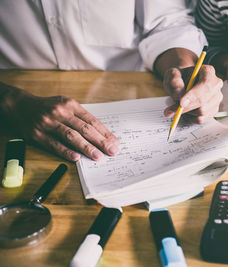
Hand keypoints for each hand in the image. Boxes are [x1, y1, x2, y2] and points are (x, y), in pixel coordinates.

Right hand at [0, 88, 118, 161]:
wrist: (20, 105)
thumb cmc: (48, 107)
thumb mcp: (65, 105)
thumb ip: (81, 117)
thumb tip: (102, 134)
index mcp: (70, 104)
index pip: (92, 120)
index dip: (105, 133)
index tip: (115, 143)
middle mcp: (60, 112)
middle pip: (84, 129)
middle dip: (100, 141)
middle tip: (112, 151)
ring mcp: (48, 123)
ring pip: (71, 136)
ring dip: (86, 147)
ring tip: (97, 156)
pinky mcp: (37, 134)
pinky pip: (54, 144)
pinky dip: (66, 151)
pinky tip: (76, 157)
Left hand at [163, 65, 222, 123]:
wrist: (183, 83)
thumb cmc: (179, 78)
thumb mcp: (172, 74)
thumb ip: (174, 81)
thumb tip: (179, 93)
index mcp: (208, 72)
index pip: (206, 85)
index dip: (194, 95)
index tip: (181, 103)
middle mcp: (216, 85)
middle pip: (204, 101)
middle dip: (187, 107)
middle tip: (172, 109)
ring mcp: (216, 98)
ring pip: (202, 112)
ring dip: (187, 111)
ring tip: (178, 105)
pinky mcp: (213, 110)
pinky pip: (201, 119)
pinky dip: (190, 118)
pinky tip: (185, 110)